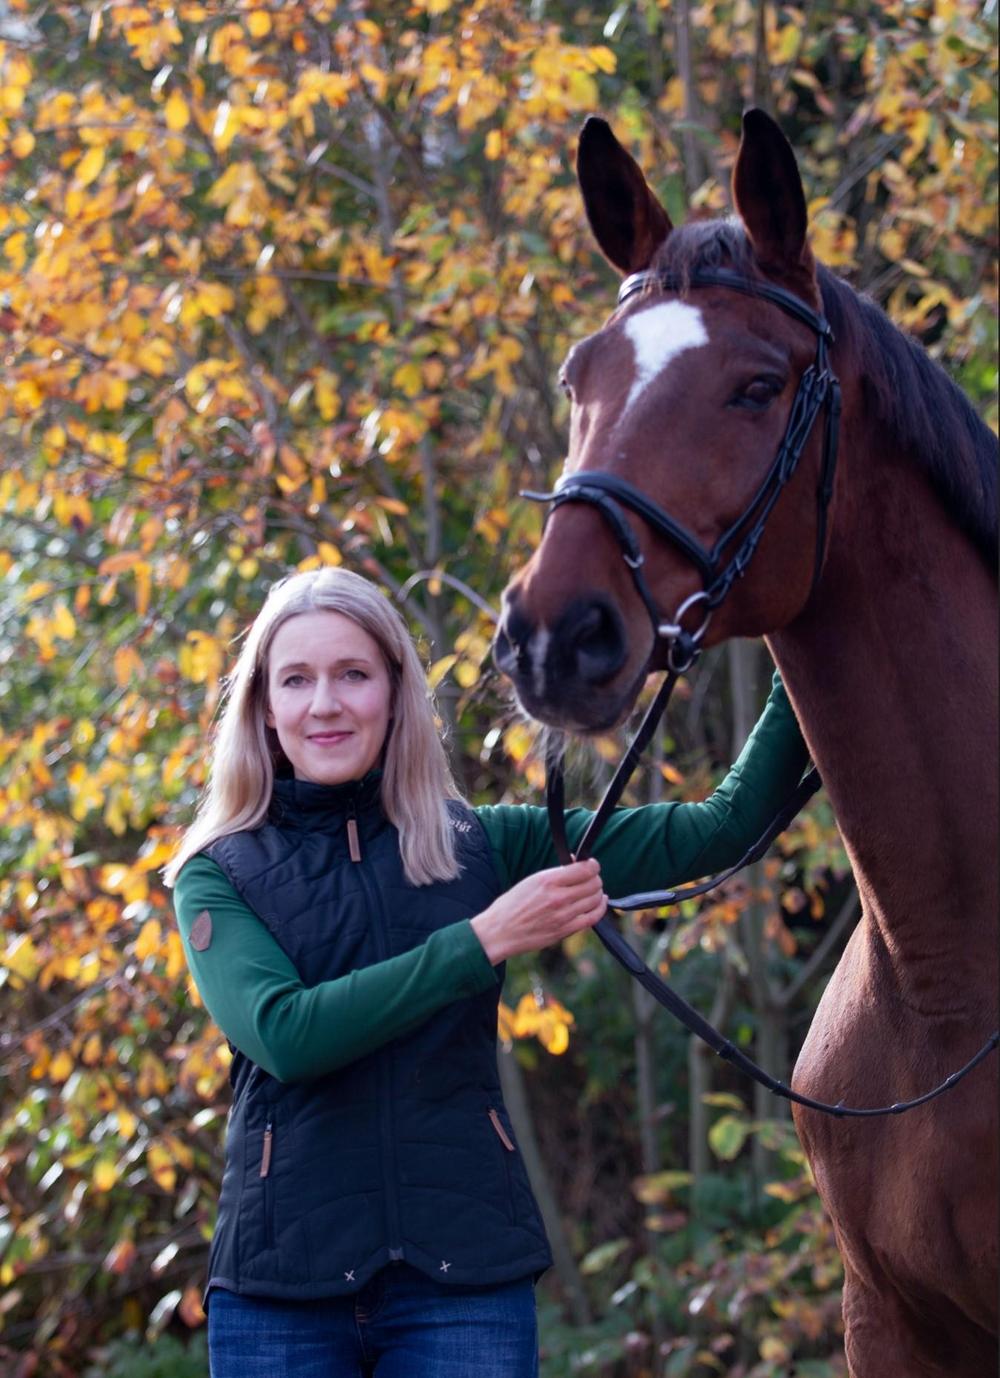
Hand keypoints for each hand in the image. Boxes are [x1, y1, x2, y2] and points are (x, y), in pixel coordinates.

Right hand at [470, 859, 606, 964]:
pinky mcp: (565, 930)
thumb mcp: (531, 880)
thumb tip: (576, 864)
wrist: (500, 932)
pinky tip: (599, 903)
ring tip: (594, 890)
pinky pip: (593, 918)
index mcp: (548, 881)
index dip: (593, 864)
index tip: (592, 864)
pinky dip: (600, 908)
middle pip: (593, 883)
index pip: (585, 869)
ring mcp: (563, 915)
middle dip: (595, 878)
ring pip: (595, 899)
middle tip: (591, 878)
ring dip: (598, 892)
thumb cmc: (512, 904)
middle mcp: (558, 897)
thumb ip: (556, 873)